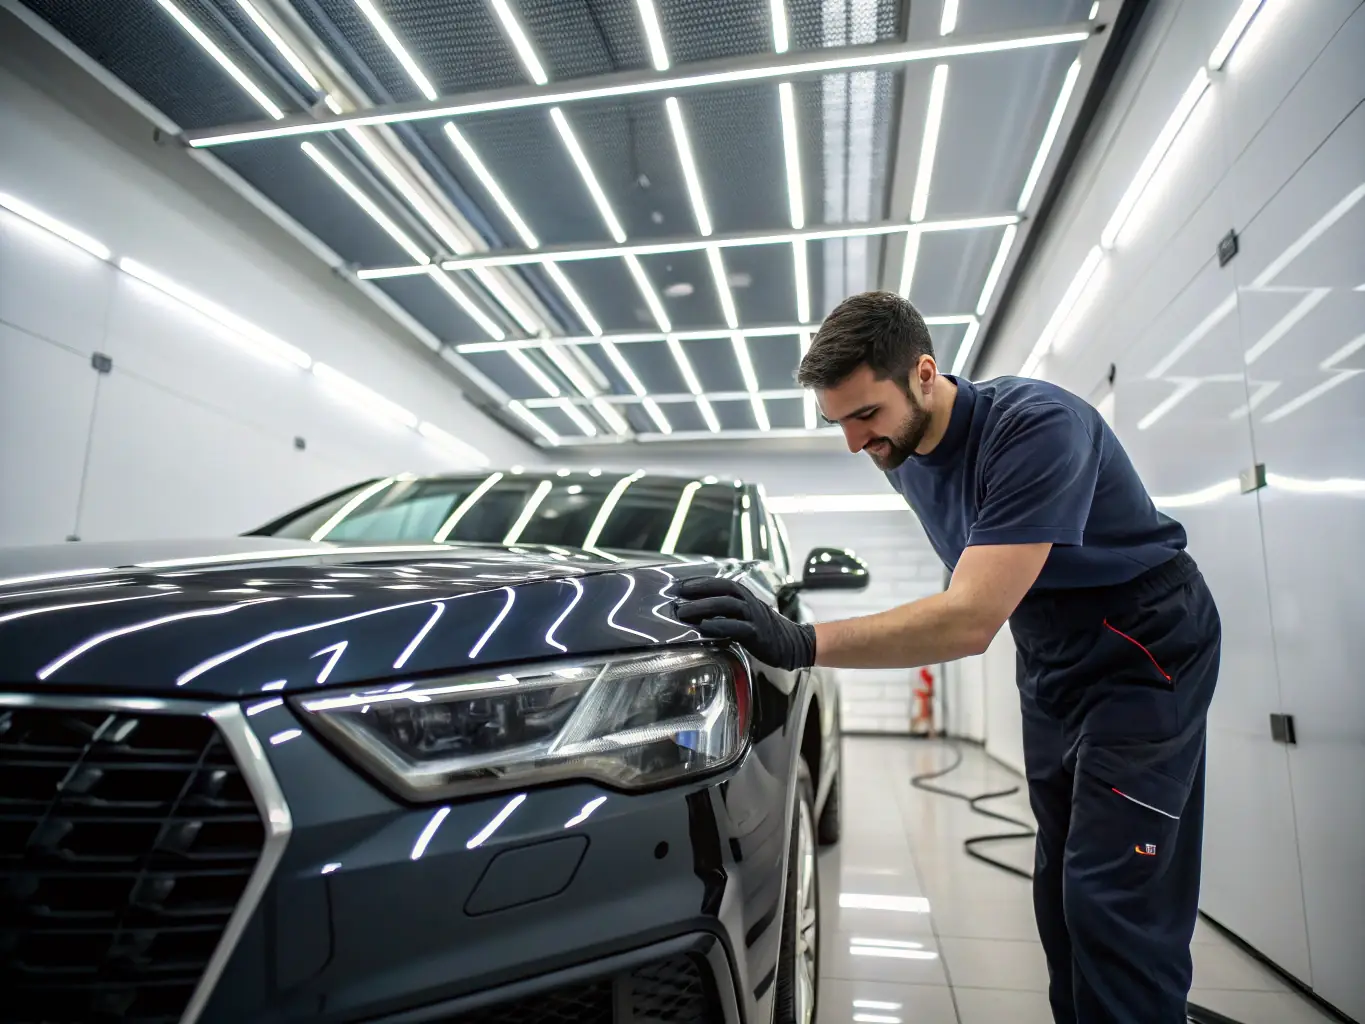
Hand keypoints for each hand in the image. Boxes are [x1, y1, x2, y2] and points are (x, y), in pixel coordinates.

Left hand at [674, 577, 815, 671]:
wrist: (794, 643)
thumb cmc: (766, 630)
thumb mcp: (747, 615)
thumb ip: (729, 611)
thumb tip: (700, 611)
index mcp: (746, 597)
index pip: (722, 583)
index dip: (701, 582)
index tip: (680, 585)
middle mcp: (750, 603)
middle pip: (722, 591)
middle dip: (698, 592)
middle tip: (677, 596)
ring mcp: (754, 617)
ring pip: (727, 606)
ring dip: (703, 607)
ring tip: (684, 612)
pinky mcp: (757, 634)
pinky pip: (736, 627)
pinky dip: (719, 625)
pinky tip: (705, 626)